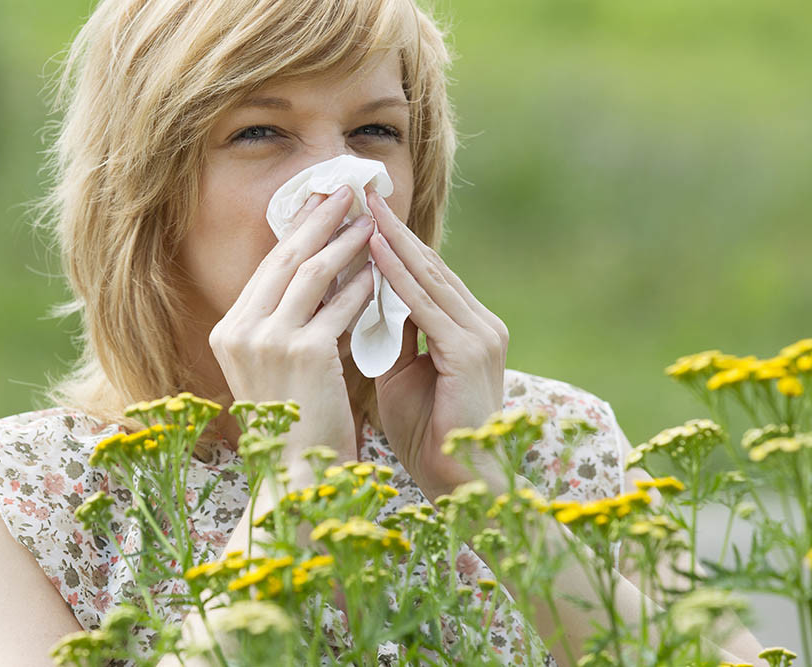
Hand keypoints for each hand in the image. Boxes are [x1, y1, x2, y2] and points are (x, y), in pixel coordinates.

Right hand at [208, 186, 373, 465]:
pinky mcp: (302, 352)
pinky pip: (339, 306)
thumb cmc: (294, 427)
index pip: (268, 268)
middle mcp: (239, 331)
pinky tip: (380, 269)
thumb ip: (290, 325)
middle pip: (286, 258)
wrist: (294, 478)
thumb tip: (326, 280)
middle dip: (319, 218)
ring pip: (312, 273)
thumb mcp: (278, 369)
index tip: (320, 204)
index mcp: (229, 333)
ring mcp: (268, 340)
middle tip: (346, 189)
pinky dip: (361, 285)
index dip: (297, 231)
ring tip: (371, 220)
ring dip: (345, 241)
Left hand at [366, 190, 508, 498]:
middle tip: (360, 192)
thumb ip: (391, 337)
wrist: (459, 484)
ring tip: (363, 207)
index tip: (361, 214)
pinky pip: (426, 305)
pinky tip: (375, 251)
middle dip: (391, 229)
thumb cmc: (427, 435)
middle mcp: (480, 324)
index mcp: (467, 329)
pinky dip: (399, 276)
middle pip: (429, 266)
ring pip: (428, 277)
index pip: (426, 276)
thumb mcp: (402, 375)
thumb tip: (364, 303)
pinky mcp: (469, 351)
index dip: (393, 244)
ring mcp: (480, 334)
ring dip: (393, 240)